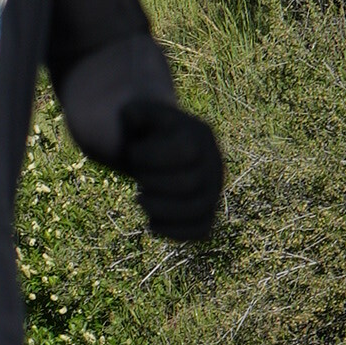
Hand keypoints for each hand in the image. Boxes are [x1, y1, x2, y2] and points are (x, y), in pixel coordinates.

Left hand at [120, 99, 222, 242]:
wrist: (160, 151)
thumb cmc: (146, 133)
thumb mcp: (138, 114)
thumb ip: (135, 111)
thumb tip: (131, 115)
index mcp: (200, 135)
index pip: (183, 151)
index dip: (150, 156)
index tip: (132, 153)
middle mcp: (214, 163)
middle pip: (189, 183)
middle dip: (153, 183)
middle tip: (138, 179)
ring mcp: (213, 190)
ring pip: (198, 210)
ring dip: (161, 209)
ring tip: (141, 200)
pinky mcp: (207, 212)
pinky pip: (202, 230)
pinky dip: (176, 232)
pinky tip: (152, 224)